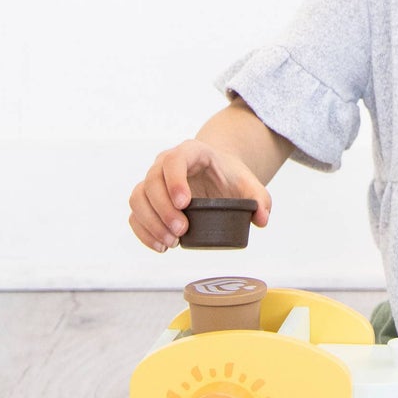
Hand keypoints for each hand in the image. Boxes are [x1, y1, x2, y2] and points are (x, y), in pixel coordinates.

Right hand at [128, 140, 271, 252]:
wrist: (215, 174)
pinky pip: (135, 214)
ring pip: (138, 198)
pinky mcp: (146, 200)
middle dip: (163, 209)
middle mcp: (165, 163)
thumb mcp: (249, 184)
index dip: (175, 180)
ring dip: (151, 223)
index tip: (185, 203)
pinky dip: (143, 232)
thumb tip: (262, 219)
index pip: (175, 159)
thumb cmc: (229, 177)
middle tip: (181, 232)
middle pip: (152, 181)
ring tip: (172, 242)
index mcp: (191, 152)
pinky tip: (160, 246)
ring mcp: (152, 181)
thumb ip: (260, 199)